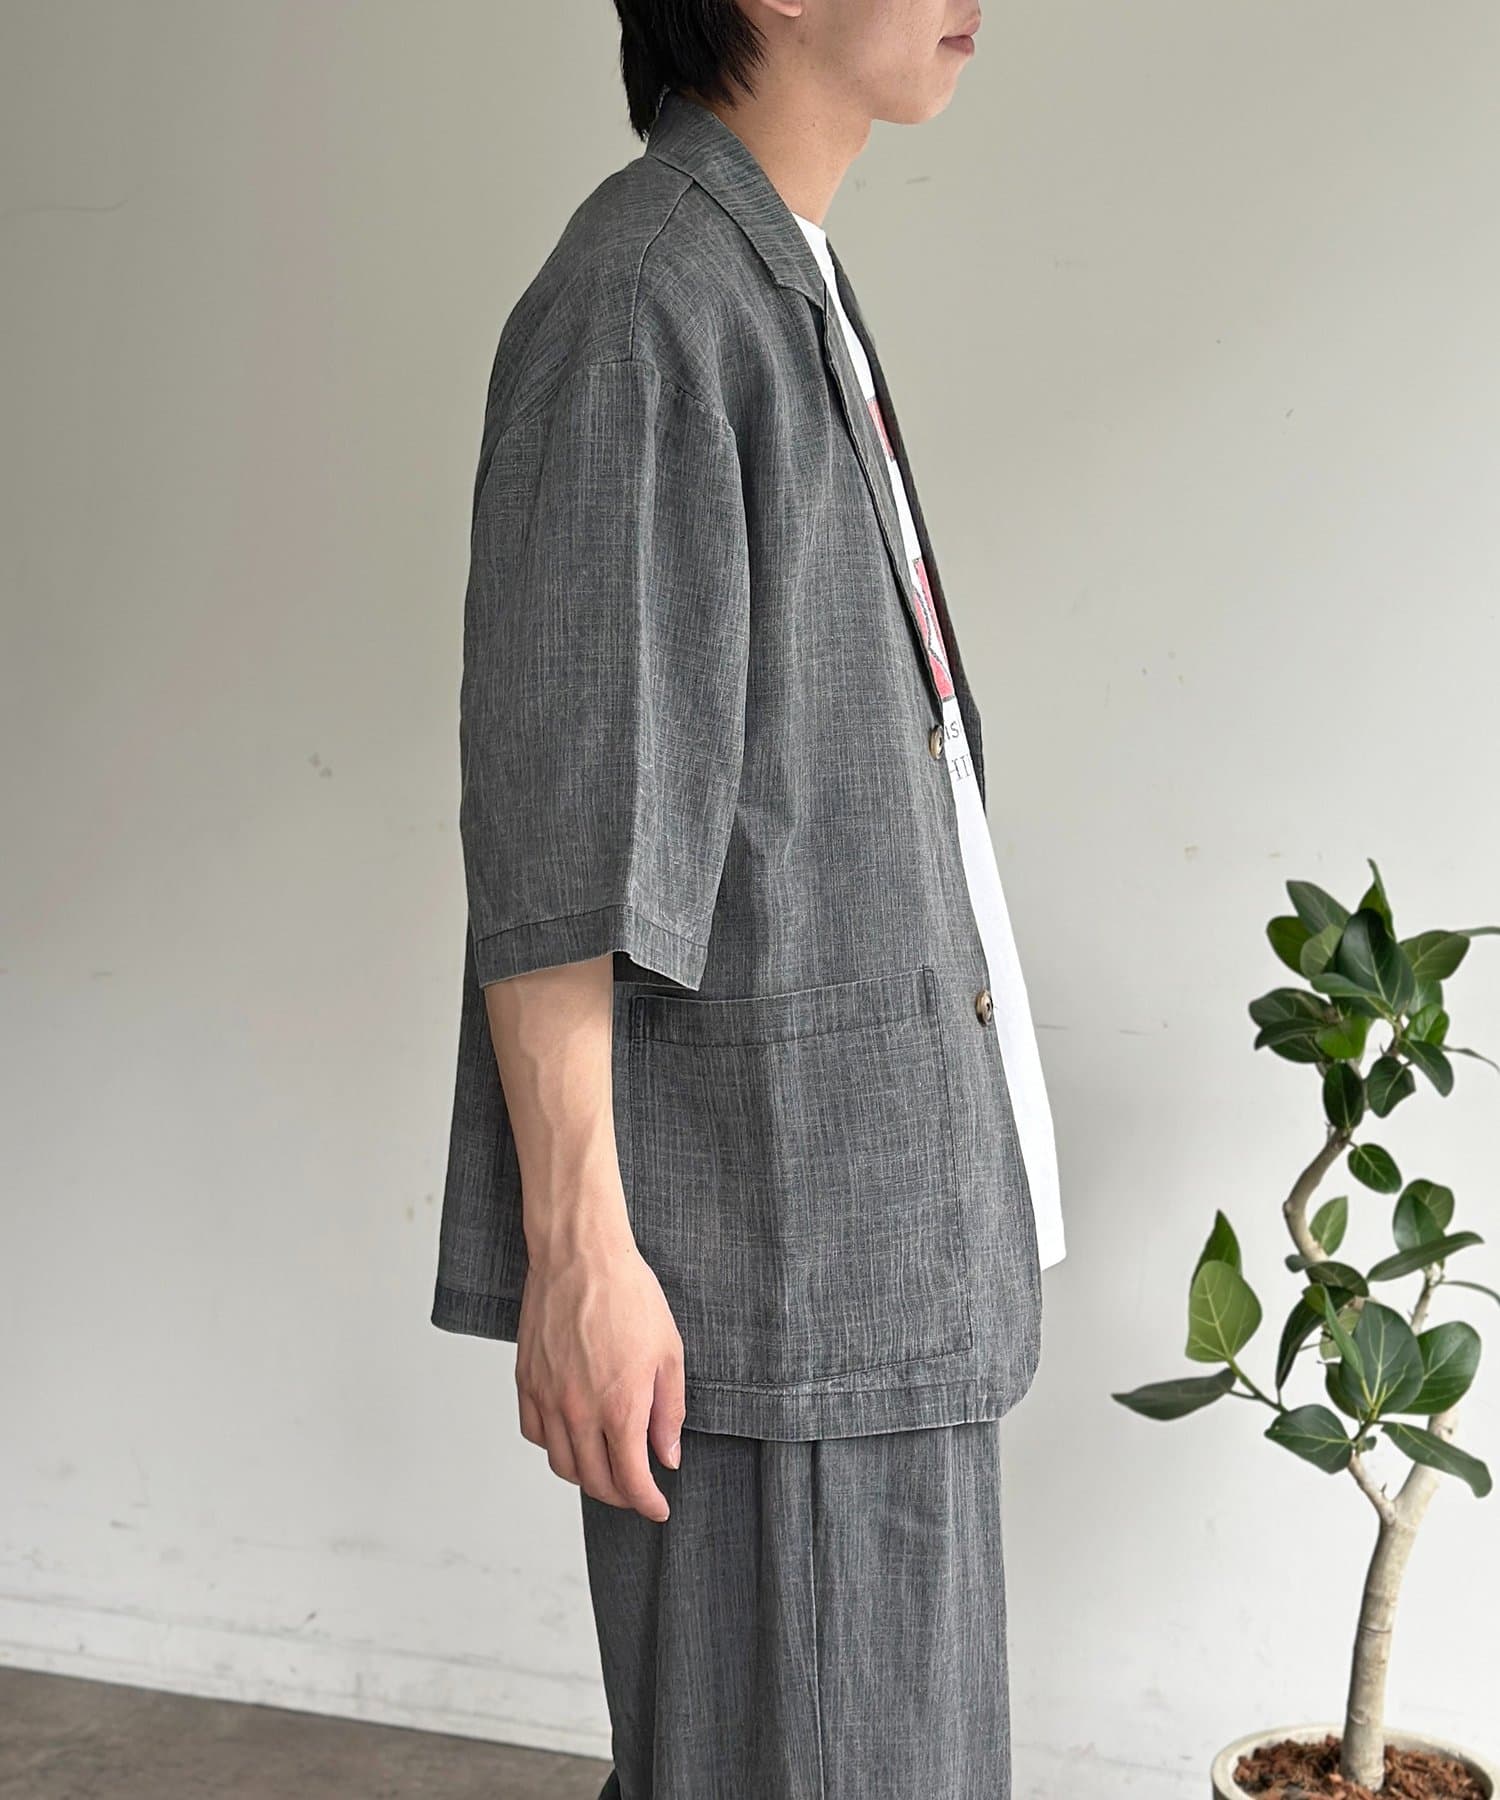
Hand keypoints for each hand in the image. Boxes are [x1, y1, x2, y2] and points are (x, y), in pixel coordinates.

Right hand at [515, 1225, 685, 1521]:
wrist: (579, 1255)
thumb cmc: (628, 1295)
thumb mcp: (669, 1352)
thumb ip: (669, 1411)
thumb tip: (667, 1456)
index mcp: (620, 1407)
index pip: (631, 1479)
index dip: (648, 1503)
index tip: (658, 1508)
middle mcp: (579, 1410)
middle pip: (595, 1481)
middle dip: (620, 1494)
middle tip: (636, 1490)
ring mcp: (548, 1397)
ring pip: (562, 1464)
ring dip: (586, 1477)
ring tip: (606, 1468)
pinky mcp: (526, 1380)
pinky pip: (536, 1433)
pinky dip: (555, 1447)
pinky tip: (572, 1437)